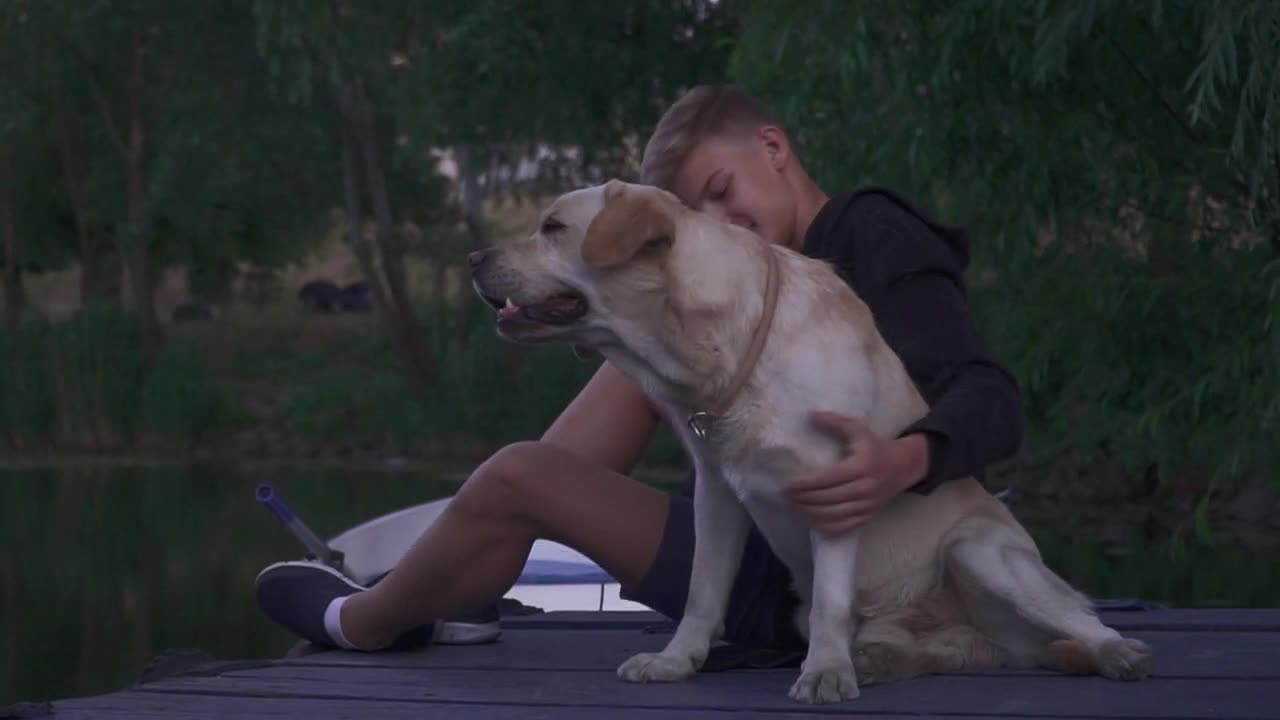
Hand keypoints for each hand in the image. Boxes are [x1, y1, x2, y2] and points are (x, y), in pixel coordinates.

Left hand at [784, 411, 928, 534]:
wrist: (902, 467)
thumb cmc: (875, 447)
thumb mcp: (858, 430)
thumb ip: (835, 422)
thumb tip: (811, 415)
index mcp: (862, 467)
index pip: (829, 479)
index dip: (807, 484)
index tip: (788, 485)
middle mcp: (865, 489)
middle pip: (828, 499)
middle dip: (803, 499)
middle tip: (785, 496)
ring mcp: (867, 506)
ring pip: (834, 516)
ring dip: (809, 514)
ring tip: (793, 506)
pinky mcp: (868, 517)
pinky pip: (843, 527)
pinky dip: (823, 526)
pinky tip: (809, 519)